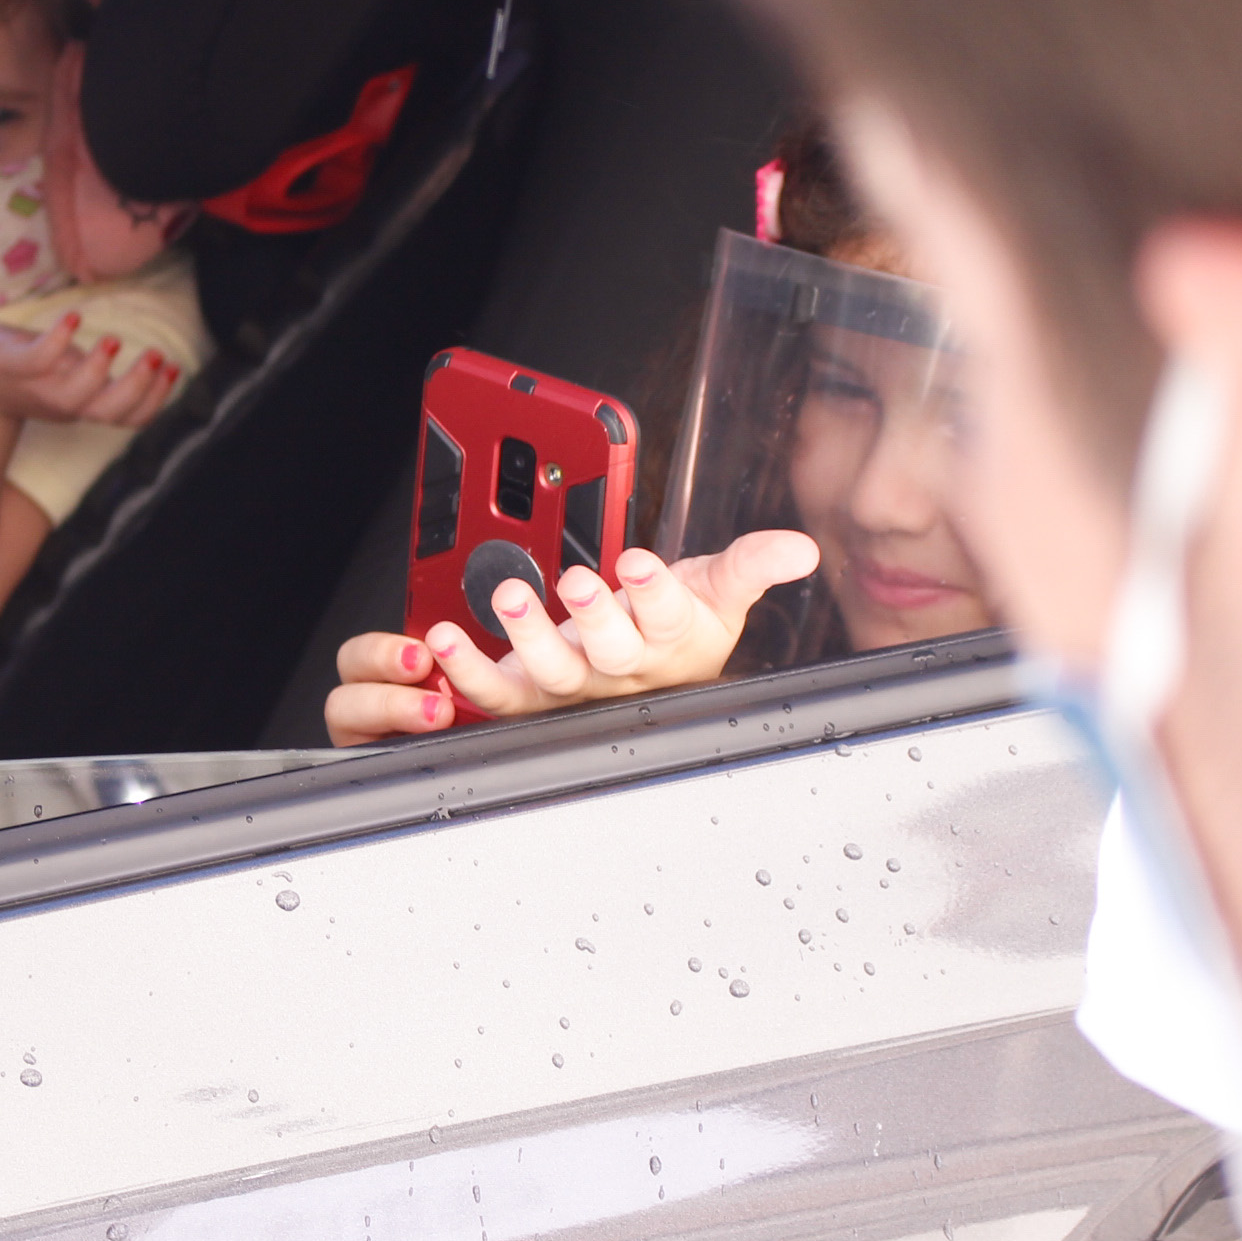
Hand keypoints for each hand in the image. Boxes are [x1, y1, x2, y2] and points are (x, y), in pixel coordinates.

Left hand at [0, 311, 183, 427]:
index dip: (156, 399)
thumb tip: (150, 363)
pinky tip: (73, 318)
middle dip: (137, 387)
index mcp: (84, 405)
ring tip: (112, 340)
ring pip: (73, 397)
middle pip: (108, 412)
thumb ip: (102, 375)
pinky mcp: (11, 366)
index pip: (129, 417)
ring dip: (97, 371)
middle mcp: (63, 404)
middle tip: (156, 356)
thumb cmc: (31, 372)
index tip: (174, 368)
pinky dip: (56, 341)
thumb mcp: (73, 378)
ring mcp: (36, 388)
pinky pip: (36, 360)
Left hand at [323, 531, 821, 745]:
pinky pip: (496, 692)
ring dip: (530, 635)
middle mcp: (621, 668)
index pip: (670, 616)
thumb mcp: (720, 590)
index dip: (654, 592)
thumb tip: (799, 548)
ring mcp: (573, 684)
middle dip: (595, 615)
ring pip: (554, 673)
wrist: (649, 674)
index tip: (637, 562)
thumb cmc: (679, 629)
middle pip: (612, 650)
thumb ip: (752, 564)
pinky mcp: (529, 691)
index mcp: (672, 640)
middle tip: (578, 579)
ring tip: (510, 593)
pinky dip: (467, 668)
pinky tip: (442, 637)